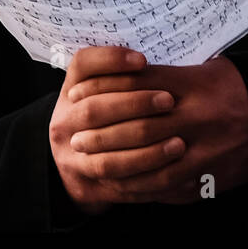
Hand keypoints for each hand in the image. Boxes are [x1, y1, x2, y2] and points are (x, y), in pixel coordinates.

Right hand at [49, 46, 183, 213]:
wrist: (73, 159)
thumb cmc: (100, 110)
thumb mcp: (100, 84)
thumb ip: (120, 70)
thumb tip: (152, 58)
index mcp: (70, 90)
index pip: (82, 65)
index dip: (111, 60)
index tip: (143, 60)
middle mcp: (65, 123)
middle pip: (94, 110)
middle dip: (133, 104)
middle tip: (169, 101)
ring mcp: (74, 159)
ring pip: (107, 159)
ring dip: (146, 153)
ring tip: (179, 144)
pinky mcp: (90, 188)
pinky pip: (123, 190)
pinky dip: (153, 183)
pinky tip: (182, 178)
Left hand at [69, 56, 247, 205]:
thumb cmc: (237, 88)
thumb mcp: (208, 66)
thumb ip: (169, 70)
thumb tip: (125, 68)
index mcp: (193, 84)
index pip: (136, 85)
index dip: (102, 91)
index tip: (77, 97)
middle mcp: (197, 117)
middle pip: (137, 127)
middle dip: (101, 135)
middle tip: (76, 139)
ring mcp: (205, 150)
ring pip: (149, 163)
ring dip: (116, 165)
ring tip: (93, 164)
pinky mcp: (211, 177)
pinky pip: (169, 187)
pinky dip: (143, 189)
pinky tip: (124, 186)